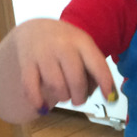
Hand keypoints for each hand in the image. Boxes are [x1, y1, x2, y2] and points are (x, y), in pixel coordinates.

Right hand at [0, 19, 114, 121]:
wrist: (34, 29)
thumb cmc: (66, 45)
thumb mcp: (84, 49)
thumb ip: (94, 70)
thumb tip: (108, 97)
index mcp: (82, 42)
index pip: (97, 64)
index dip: (105, 83)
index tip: (110, 99)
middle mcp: (63, 45)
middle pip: (76, 80)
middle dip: (79, 97)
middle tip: (78, 100)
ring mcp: (43, 53)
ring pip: (56, 85)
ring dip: (62, 98)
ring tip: (64, 96)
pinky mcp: (26, 62)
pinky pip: (31, 86)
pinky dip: (37, 101)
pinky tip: (41, 107)